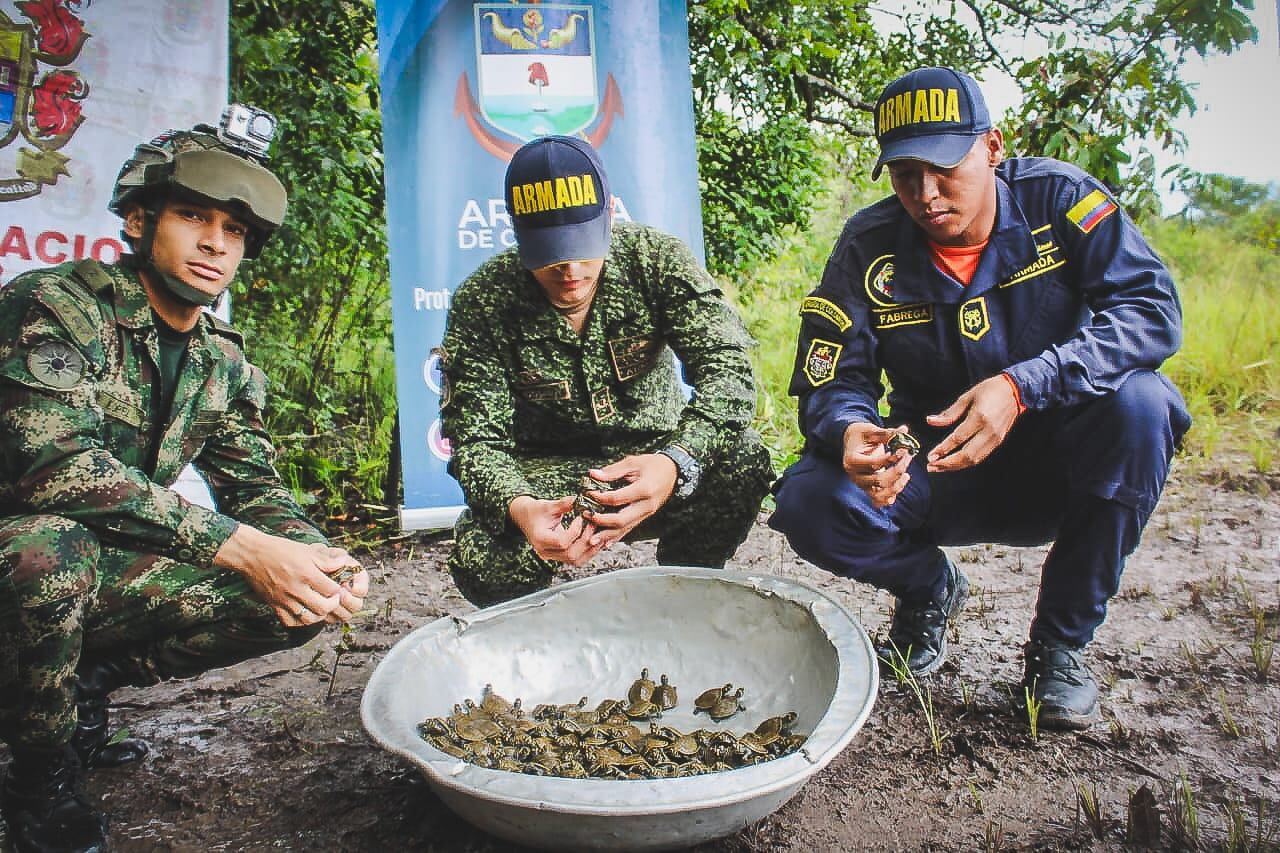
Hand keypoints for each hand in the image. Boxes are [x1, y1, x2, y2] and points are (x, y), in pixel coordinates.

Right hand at [214, 529, 365, 626]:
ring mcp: (284, 599)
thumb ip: (325, 560)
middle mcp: (295, 589)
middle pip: (322, 608)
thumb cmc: (280, 550)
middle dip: (332, 605)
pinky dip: (300, 621)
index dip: (339, 590)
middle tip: (333, 599)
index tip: (339, 587)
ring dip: (319, 615)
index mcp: (306, 574)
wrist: (252, 555)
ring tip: (321, 607)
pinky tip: (305, 613)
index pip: (331, 590)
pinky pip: (290, 621)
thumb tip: (343, 564)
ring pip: (308, 618)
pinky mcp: (274, 605)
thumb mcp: (306, 550)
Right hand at [508, 495, 604, 565]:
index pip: (561, 542)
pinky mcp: (560, 556)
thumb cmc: (535, 511)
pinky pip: (577, 559)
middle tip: (593, 525)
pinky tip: (596, 539)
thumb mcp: (547, 505)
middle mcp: (545, 552)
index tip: (580, 518)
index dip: (575, 532)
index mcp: (540, 539)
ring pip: (576, 560)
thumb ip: (563, 504)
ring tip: (598, 532)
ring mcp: (553, 556)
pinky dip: (589, 550)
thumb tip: (578, 499)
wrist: (527, 518)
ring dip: (590, 548)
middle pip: (571, 554)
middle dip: (586, 540)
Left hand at [582, 453, 678, 547]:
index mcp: (644, 489)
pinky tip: (605, 543)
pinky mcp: (645, 517)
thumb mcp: (633, 462)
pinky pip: (630, 529)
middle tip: (586, 516)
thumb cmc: (654, 465)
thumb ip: (613, 471)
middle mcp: (647, 505)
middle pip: (621, 519)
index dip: (600, 498)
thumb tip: (593, 474)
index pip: (617, 499)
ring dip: (607, 535)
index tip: (588, 494)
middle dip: (601, 521)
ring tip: (591, 539)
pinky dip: (617, 537)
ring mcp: (646, 513)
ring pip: (625, 528)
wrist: (672, 472)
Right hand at [842, 423, 912, 507]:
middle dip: (898, 470)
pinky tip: (899, 483)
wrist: (852, 442)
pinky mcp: (868, 489)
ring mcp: (861, 484)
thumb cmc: (861, 435)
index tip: (903, 450)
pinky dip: (891, 497)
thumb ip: (887, 433)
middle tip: (908, 457)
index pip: (874, 464)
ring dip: (897, 487)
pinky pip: (879, 500)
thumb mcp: (872, 430)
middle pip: (879, 481)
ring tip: (906, 475)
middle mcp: (855, 475)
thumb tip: (904, 431)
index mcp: (852, 460)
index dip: (890, 459)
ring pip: (880, 495)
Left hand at [925, 373, 1020, 472]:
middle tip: (932, 466)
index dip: (943, 449)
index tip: (931, 456)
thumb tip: (930, 421)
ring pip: (974, 459)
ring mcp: (995, 438)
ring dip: (956, 466)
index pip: (958, 439)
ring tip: (939, 467)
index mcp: (979, 418)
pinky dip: (966, 463)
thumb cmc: (990, 390)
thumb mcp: (967, 397)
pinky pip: (981, 457)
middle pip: (967, 455)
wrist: (1015, 391)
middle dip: (948, 463)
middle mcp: (988, 431)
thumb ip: (949, 413)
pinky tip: (955, 463)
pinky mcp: (998, 442)